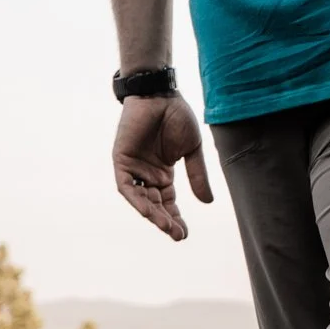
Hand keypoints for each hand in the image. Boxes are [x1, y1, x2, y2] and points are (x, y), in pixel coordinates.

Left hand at [113, 94, 212, 239]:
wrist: (160, 93)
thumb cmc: (177, 116)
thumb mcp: (192, 150)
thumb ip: (197, 175)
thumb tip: (207, 202)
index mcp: (163, 173)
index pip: (168, 202)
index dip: (175, 218)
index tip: (184, 234)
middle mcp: (147, 174)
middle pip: (155, 204)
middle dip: (165, 220)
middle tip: (177, 235)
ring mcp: (133, 168)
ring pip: (141, 199)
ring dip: (152, 214)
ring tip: (167, 227)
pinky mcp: (121, 161)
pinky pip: (127, 186)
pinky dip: (137, 199)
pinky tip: (148, 211)